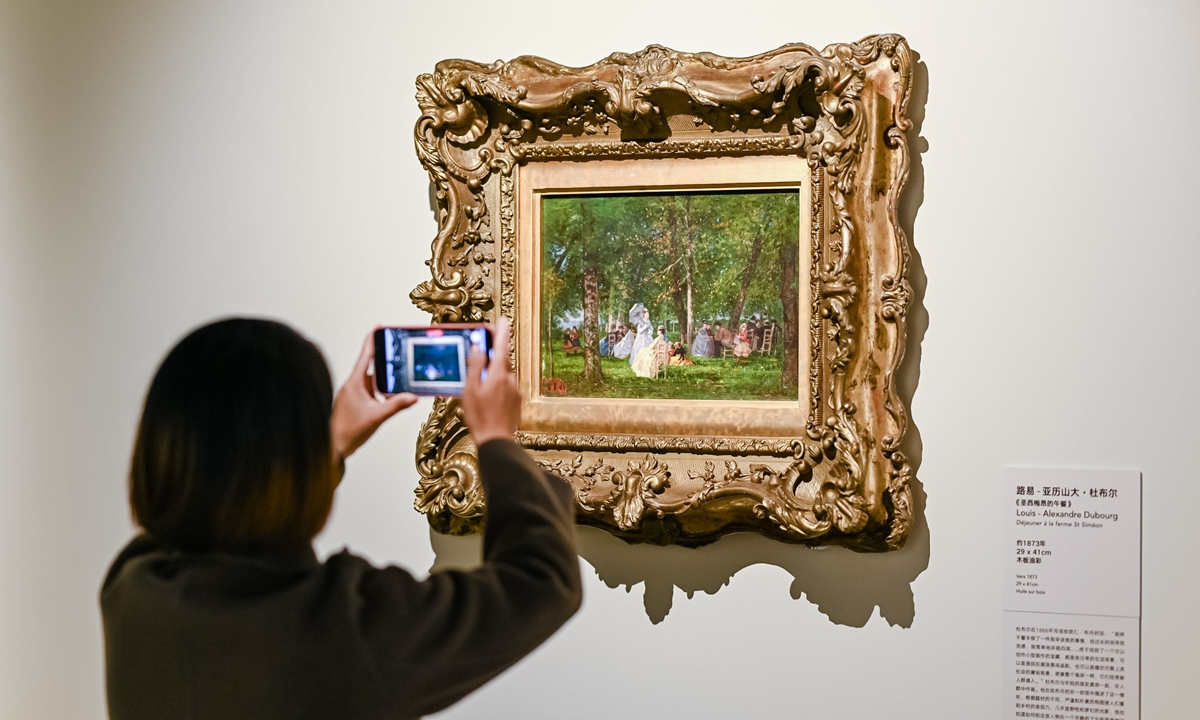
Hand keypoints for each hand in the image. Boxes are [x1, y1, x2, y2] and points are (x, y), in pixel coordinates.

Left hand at [331, 329, 417, 459]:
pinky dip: (381, 390)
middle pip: (370, 365)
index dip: (372, 339)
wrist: (334, 447)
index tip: (380, 327)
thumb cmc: (348, 431)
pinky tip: (390, 396)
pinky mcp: (355, 403)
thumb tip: (412, 397)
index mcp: (355, 383)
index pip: (365, 355)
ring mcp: (354, 394)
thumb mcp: (377, 416)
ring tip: (398, 374)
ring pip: (372, 379)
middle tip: (396, 350)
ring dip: (384, 377)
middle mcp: (353, 385)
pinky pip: (371, 391)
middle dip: (384, 358)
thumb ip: (396, 405)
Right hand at [461, 318, 519, 445]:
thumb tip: (478, 349)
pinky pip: (506, 387)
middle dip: (493, 355)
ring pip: (504, 375)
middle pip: (502, 360)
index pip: (501, 346)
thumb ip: (475, 367)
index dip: (501, 332)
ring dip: (494, 373)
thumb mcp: (470, 389)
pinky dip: (497, 386)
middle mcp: (510, 380)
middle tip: (482, 352)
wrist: (496, 440)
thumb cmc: (480, 417)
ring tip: (480, 381)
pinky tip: (488, 396)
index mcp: (498, 374)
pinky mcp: (516, 402)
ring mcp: (514, 391)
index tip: (503, 320)